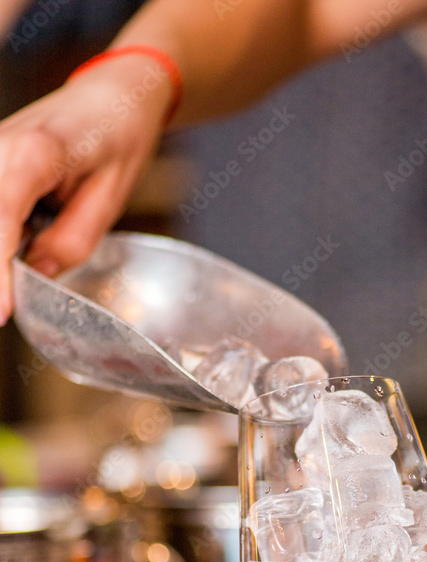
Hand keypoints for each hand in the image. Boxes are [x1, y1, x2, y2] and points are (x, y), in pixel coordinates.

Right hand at [0, 52, 172, 322]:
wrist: (110, 96)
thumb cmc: (117, 139)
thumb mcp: (111, 196)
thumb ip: (73, 239)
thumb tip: (37, 272)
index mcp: (33, 152)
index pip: (0, 219)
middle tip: (12, 304)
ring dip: (4, 252)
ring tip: (44, 247)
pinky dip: (5, 235)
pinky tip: (25, 240)